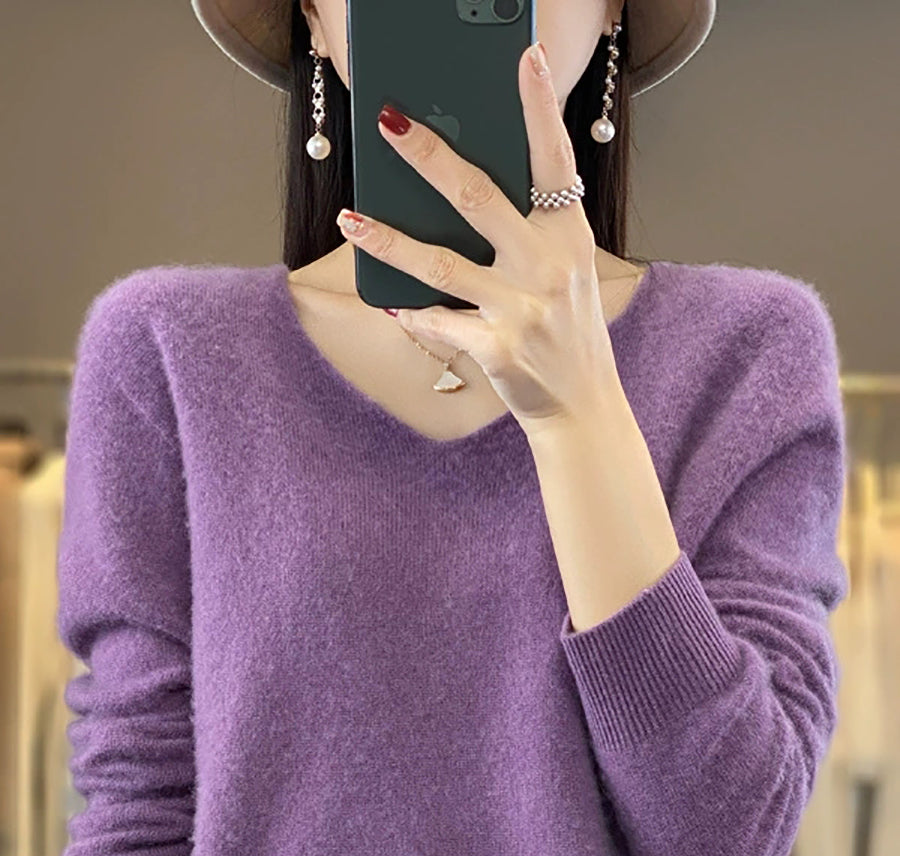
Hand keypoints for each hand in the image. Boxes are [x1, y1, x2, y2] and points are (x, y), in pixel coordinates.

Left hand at [335, 40, 619, 430]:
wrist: (582, 407)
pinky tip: (390, 304)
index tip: (526, 56)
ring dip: (387, 240)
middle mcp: (549, 266)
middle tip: (388, 123)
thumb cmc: (565, 331)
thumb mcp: (564, 272)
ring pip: (440, 263)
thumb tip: (457, 190)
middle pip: (477, 197)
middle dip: (428, 155)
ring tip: (350, 218)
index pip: (555, 159)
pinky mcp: (499, 350)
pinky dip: (412, 314)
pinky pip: (439, 323)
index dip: (540, 107)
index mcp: (569, 237)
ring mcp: (523, 309)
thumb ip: (526, 232)